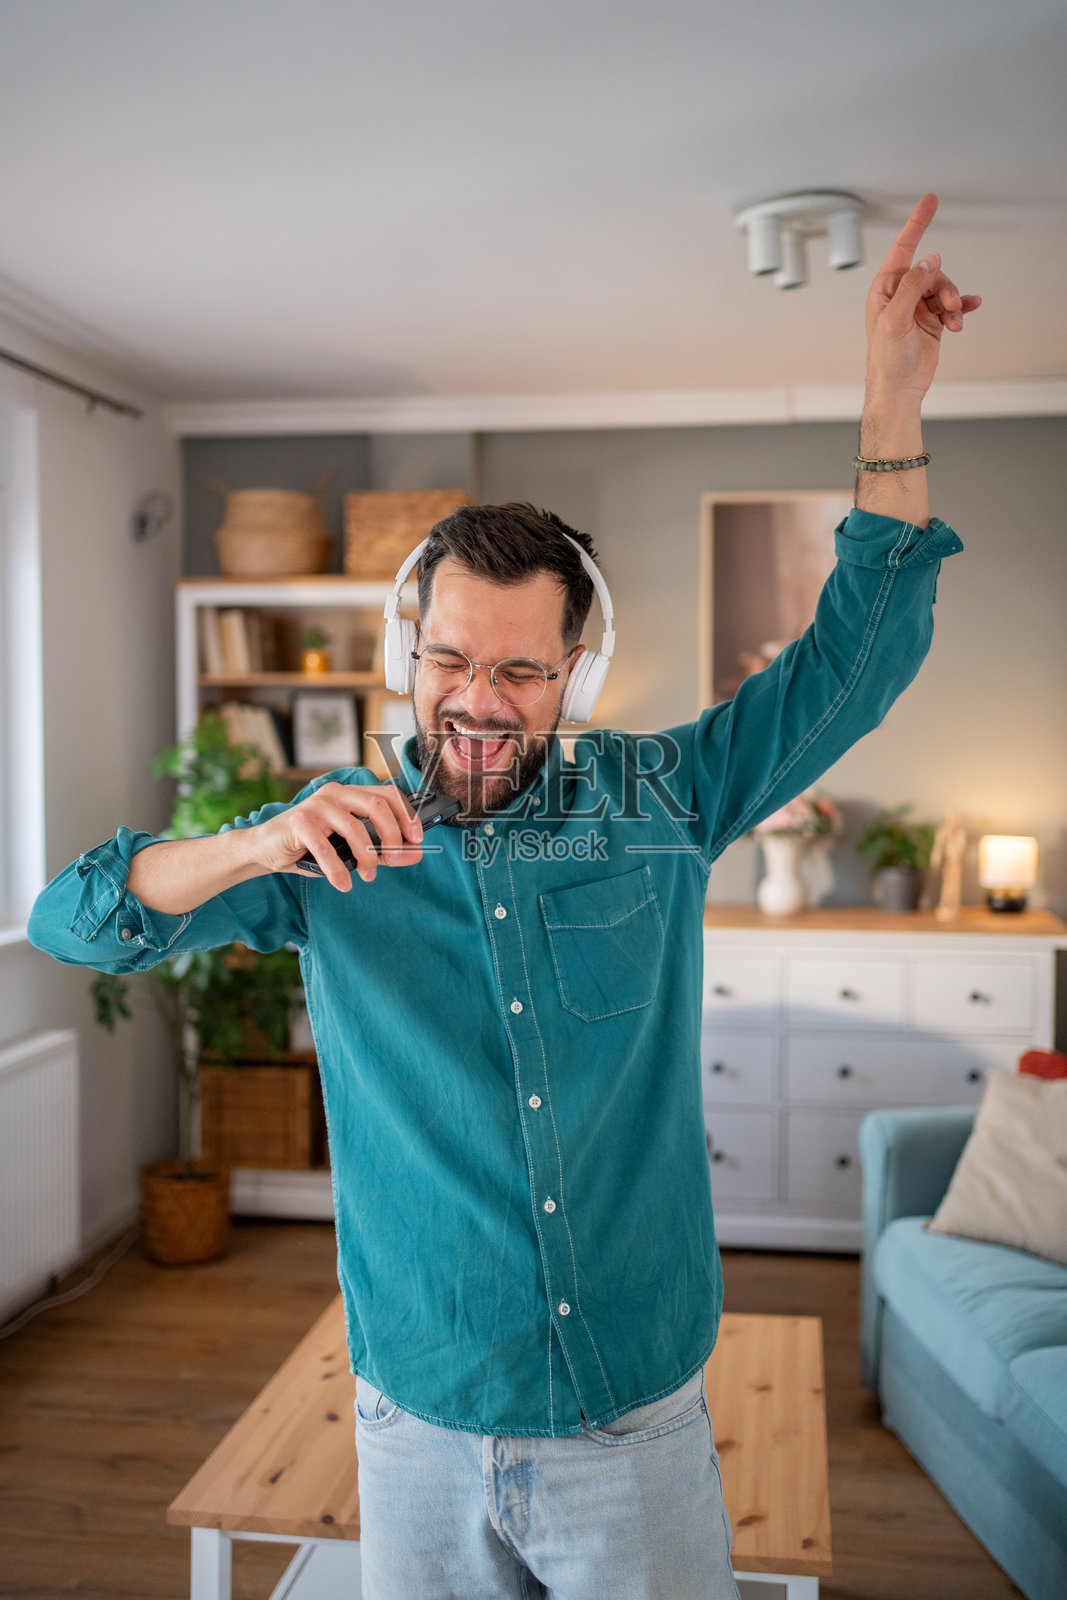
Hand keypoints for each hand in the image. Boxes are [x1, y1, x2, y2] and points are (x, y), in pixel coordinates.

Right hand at [253, 782, 423, 889]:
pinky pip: (326, 848)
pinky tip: (343, 883)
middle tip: (393, 859)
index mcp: (350, 794)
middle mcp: (336, 794)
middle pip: (377, 806)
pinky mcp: (299, 820)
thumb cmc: (310, 847)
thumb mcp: (351, 849)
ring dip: (367, 857)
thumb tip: (416, 854)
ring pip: (355, 828)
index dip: (407, 815)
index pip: (388, 794)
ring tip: (367, 875)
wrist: (265, 849)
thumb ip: (384, 850)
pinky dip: (338, 870)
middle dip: (392, 835)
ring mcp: (317, 805)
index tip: (417, 839)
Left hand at [865, 193, 981, 402]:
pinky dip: (961, 308)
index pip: (903, 248)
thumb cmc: (887, 359)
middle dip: (944, 286)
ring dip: (953, 302)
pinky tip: (969, 310)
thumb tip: (930, 259)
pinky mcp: (931, 321)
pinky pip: (951, 305)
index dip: (917, 223)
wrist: (899, 390)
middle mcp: (900, 295)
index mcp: (885, 289)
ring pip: (943, 289)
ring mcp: (917, 307)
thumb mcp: (896, 319)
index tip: (930, 200)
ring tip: (954, 320)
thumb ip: (913, 286)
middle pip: (932, 272)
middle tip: (948, 306)